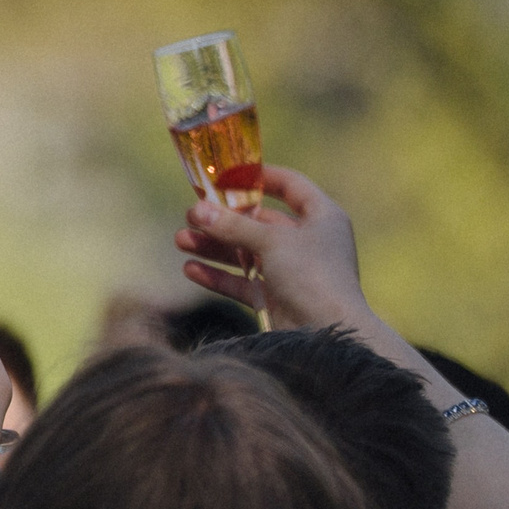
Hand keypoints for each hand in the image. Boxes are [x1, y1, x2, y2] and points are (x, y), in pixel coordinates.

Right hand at [171, 165, 368, 331]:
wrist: (327, 334)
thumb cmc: (312, 276)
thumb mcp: (272, 242)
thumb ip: (233, 225)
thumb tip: (197, 210)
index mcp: (322, 217)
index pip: (290, 186)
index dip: (259, 177)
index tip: (226, 175)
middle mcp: (309, 241)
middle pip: (260, 222)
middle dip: (224, 219)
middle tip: (192, 215)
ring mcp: (292, 271)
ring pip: (247, 252)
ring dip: (215, 246)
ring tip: (181, 240)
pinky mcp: (278, 297)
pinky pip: (243, 281)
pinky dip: (219, 275)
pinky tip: (191, 269)